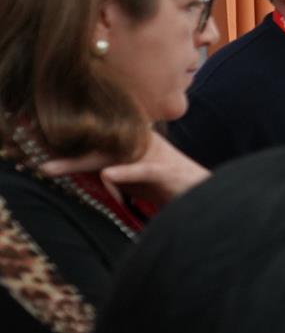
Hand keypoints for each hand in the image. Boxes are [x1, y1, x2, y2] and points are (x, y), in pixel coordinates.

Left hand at [40, 131, 208, 206]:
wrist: (203, 193)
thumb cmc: (164, 184)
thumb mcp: (128, 176)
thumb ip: (105, 168)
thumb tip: (74, 165)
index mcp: (130, 139)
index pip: (91, 140)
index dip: (63, 141)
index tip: (32, 144)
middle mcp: (139, 141)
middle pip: (95, 144)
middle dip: (63, 152)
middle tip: (35, 162)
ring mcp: (153, 153)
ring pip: (110, 155)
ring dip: (79, 161)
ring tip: (52, 168)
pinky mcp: (166, 170)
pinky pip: (142, 169)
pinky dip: (124, 172)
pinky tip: (107, 175)